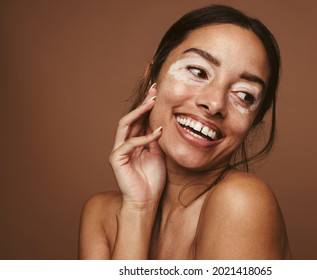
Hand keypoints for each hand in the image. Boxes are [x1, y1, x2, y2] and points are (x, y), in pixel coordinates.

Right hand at [109, 85, 165, 209]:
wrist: (146, 201)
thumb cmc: (153, 179)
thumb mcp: (159, 153)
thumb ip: (156, 139)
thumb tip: (161, 121)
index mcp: (134, 141)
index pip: (140, 119)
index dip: (148, 106)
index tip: (159, 92)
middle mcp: (124, 143)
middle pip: (131, 117)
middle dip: (143, 103)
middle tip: (155, 90)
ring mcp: (119, 150)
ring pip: (126, 124)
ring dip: (140, 112)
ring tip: (152, 101)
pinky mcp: (116, 159)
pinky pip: (130, 143)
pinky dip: (145, 137)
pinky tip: (158, 132)